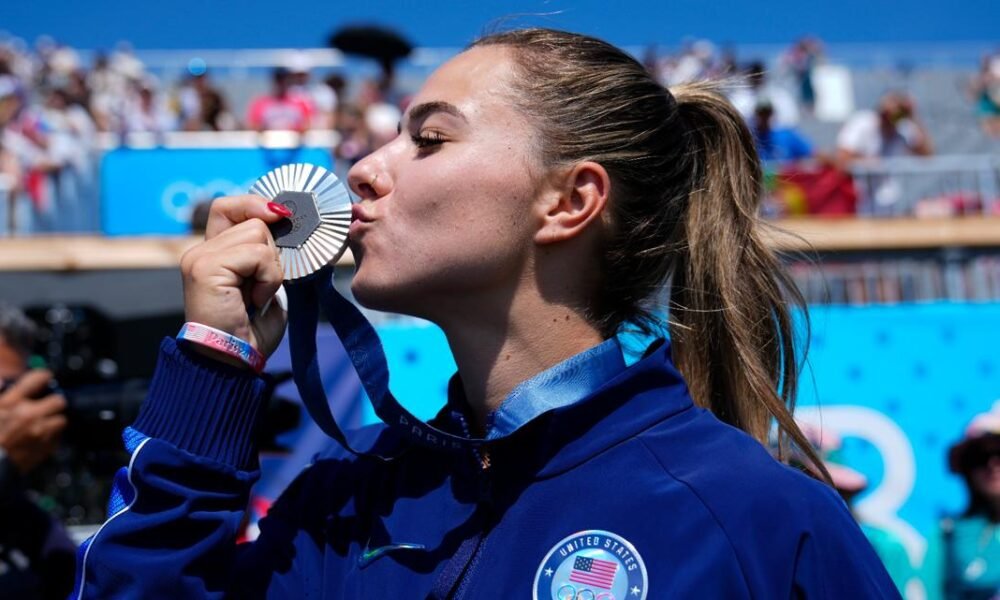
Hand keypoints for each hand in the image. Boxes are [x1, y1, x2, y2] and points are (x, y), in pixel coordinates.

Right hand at [0, 370, 66, 473]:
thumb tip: (3, 382)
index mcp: (12, 402)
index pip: (39, 378)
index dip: (43, 377)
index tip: (44, 379)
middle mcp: (28, 415)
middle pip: (59, 400)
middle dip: (53, 402)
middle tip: (46, 406)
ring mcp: (39, 432)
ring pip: (61, 420)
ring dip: (53, 421)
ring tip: (41, 425)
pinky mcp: (44, 449)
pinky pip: (57, 438)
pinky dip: (50, 438)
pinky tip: (38, 438)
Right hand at [179, 195, 288, 363]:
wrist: (232, 362)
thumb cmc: (250, 331)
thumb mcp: (263, 284)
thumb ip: (265, 255)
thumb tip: (284, 226)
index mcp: (212, 254)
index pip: (229, 207)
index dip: (256, 206)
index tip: (281, 216)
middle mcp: (200, 252)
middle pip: (253, 220)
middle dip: (272, 253)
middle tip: (263, 286)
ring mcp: (200, 258)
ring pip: (258, 234)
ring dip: (272, 268)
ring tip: (258, 295)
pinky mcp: (206, 267)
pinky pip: (257, 255)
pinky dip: (268, 277)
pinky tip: (256, 299)